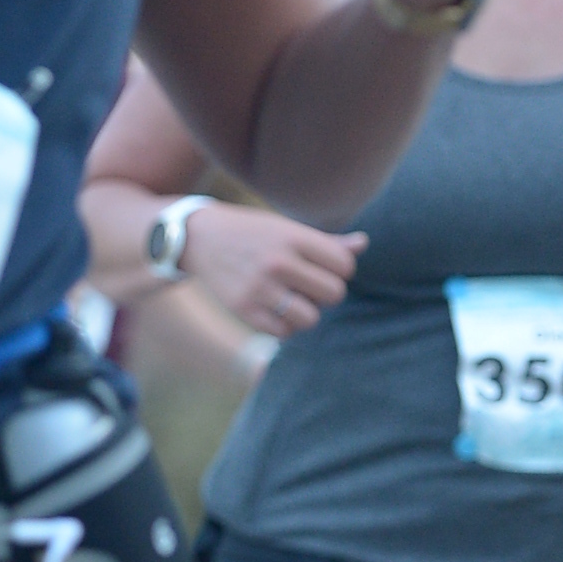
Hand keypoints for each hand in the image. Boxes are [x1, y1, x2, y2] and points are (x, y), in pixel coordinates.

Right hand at [183, 203, 363, 337]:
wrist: (199, 237)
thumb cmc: (253, 233)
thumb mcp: (287, 229)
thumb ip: (326, 242)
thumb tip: (363, 244)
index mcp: (293, 237)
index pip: (345, 265)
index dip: (340, 269)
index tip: (324, 266)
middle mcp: (278, 262)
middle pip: (334, 293)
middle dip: (326, 293)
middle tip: (309, 285)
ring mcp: (259, 288)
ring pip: (311, 318)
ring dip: (306, 313)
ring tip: (293, 300)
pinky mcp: (243, 309)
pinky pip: (283, 332)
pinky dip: (284, 326)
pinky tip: (274, 310)